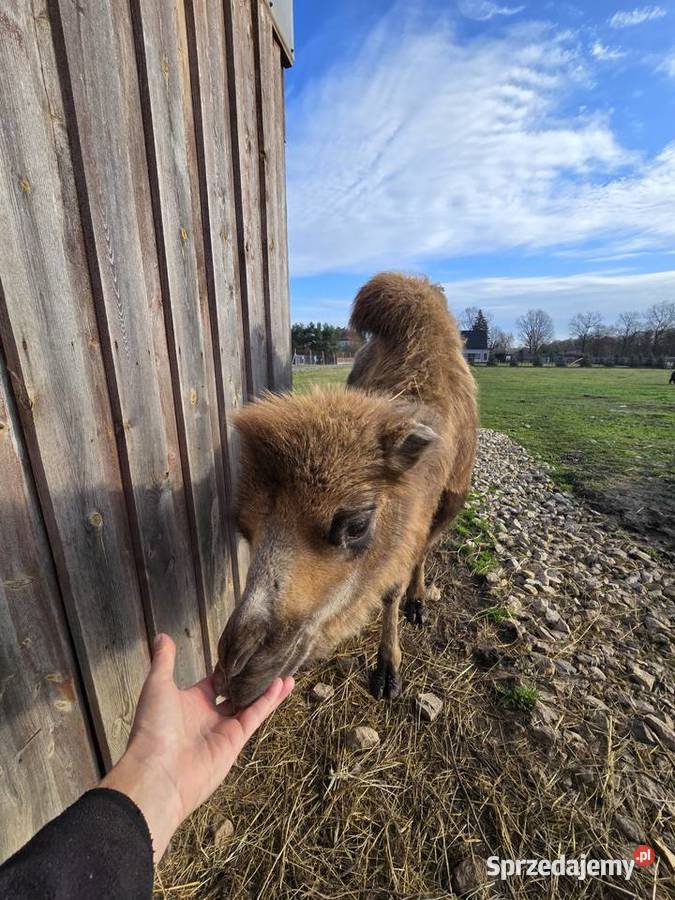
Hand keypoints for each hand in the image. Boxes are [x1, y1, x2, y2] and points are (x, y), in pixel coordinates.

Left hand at [101, 633, 293, 861]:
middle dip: (253, 680)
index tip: (245, 651)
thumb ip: (164, 660)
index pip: (215, 682)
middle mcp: (209, 715)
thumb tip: (162, 635)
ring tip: (287, 672)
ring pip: (251, 704)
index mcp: (190, 702)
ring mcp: (224, 729)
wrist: (158, 772)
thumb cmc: (153, 727)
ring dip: (268, 689)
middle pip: (237, 693)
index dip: (229, 668)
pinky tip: (282, 684)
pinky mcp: (236, 741)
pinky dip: (268, 701)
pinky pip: (255, 716)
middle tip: (271, 663)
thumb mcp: (158, 685)